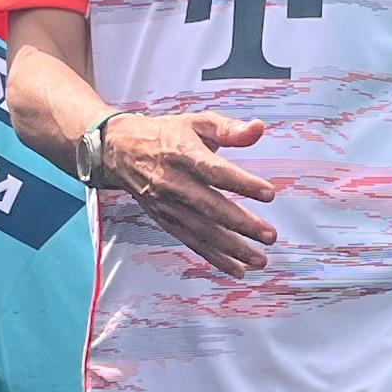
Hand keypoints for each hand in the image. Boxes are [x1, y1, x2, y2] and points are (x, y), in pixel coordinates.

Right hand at [102, 111, 279, 273]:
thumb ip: (229, 129)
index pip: (216, 172)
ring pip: (203, 231)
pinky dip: (214, 258)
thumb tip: (258, 128)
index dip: (242, 183)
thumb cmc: (166, 135)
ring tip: (259, 259)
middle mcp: (175, 184)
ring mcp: (170, 206)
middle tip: (269, 235)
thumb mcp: (197, 122)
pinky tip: (237, 269)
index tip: (269, 193)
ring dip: (232, 248)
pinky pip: (192, 242)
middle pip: (211, 208)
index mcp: (184, 155)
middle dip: (242, 224)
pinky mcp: (167, 221)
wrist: (122, 152)